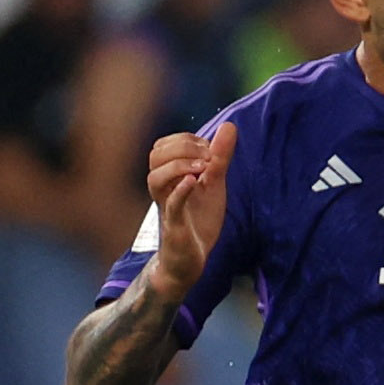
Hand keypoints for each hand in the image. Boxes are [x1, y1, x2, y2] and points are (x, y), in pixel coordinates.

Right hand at [145, 123, 235, 300]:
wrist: (192, 259)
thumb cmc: (198, 219)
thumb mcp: (214, 184)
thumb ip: (220, 156)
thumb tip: (229, 125)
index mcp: (171, 177)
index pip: (162, 145)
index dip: (185, 139)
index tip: (209, 148)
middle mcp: (164, 189)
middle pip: (155, 156)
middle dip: (182, 147)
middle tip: (208, 156)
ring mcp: (167, 207)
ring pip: (154, 178)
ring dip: (179, 165)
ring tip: (203, 168)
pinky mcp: (175, 227)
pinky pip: (171, 206)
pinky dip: (181, 191)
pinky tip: (194, 181)